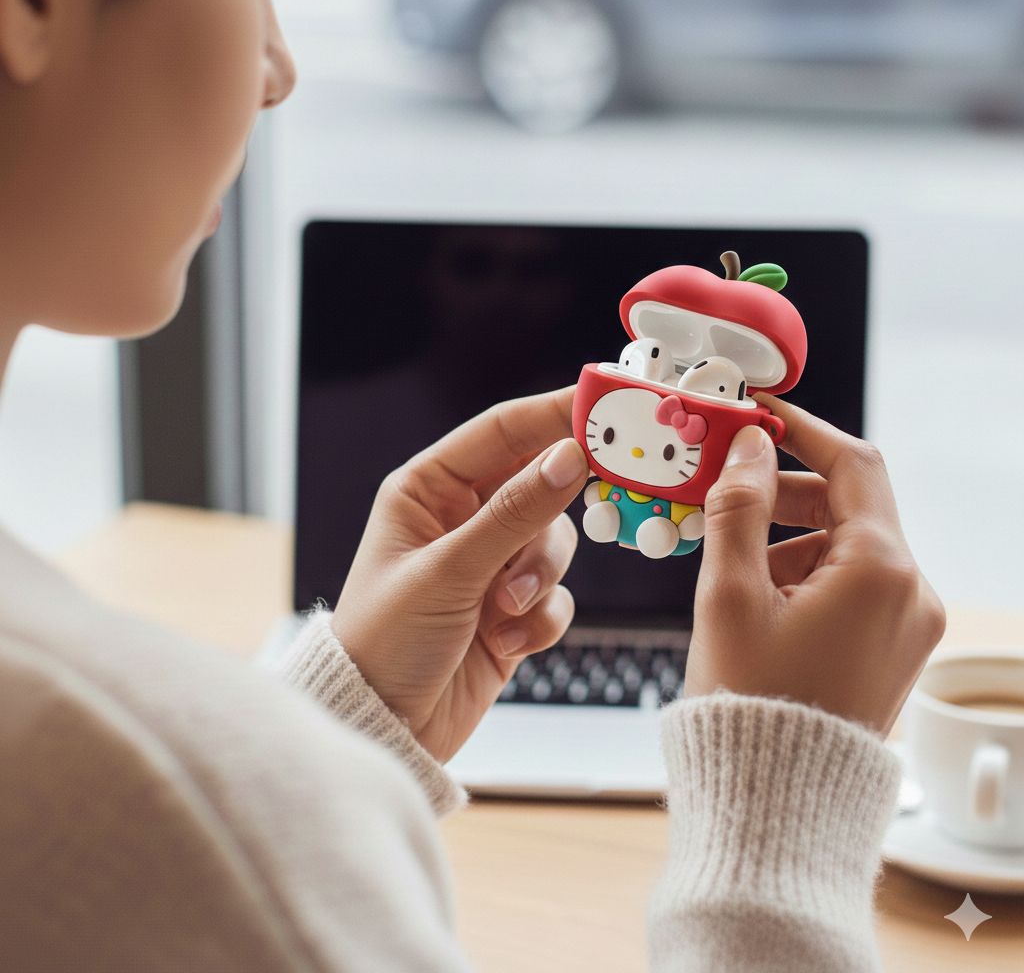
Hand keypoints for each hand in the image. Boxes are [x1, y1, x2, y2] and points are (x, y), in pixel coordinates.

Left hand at [331, 387, 588, 761]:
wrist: (385, 729)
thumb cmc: (385, 641)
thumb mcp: (448, 570)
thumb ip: (513, 513)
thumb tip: (570, 457)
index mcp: (428, 490)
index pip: (502, 432)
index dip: (555, 414)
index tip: (607, 405)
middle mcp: (461, 519)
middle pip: (539, 483)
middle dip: (556, 508)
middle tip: (605, 489)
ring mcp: (490, 564)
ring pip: (554, 542)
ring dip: (539, 577)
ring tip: (507, 608)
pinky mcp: (513, 609)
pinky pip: (555, 594)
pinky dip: (539, 617)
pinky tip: (504, 641)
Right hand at [684, 394, 944, 734]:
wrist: (779, 800)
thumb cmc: (750, 699)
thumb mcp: (729, 594)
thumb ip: (739, 507)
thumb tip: (751, 447)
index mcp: (881, 570)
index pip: (851, 464)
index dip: (801, 429)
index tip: (759, 412)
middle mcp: (913, 591)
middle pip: (848, 505)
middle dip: (783, 493)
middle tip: (723, 491)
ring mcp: (910, 622)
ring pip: (848, 545)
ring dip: (789, 538)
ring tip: (732, 569)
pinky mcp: (895, 646)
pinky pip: (854, 583)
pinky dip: (807, 573)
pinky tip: (759, 600)